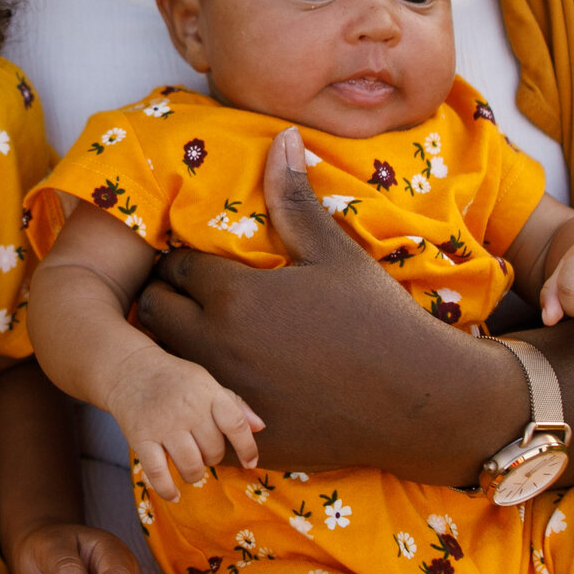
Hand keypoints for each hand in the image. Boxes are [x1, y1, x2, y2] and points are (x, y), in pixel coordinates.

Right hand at [102, 351, 261, 499]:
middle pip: (213, 451)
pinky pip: (158, 474)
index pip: (236, 425)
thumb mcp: (207, 382)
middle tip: (201, 448)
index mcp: (207, 393)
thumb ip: (235, 405)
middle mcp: (187, 409)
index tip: (250, 463)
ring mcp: (163, 425)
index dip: (248, 448)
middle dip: (212, 457)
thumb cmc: (176, 379)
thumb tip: (260, 428)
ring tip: (189, 465)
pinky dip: (168, 490)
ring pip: (191, 467)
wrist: (130, 369)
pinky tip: (174, 494)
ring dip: (195, 474)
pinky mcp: (140, 438)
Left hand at [134, 127, 501, 484]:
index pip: (173, 266)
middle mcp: (216, 346)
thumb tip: (282, 136)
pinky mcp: (238, 437)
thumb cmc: (378, 318)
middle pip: (154, 313)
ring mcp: (225, 395)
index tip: (201, 265)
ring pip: (166, 363)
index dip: (184, 262)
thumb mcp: (333, 253)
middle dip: (167, 300)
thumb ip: (293, 199)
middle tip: (196, 299)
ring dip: (175, 347)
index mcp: (233, 295)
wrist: (419, 400)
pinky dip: (200, 398)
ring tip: (207, 338)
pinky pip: (195, 413)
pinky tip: (229, 385)